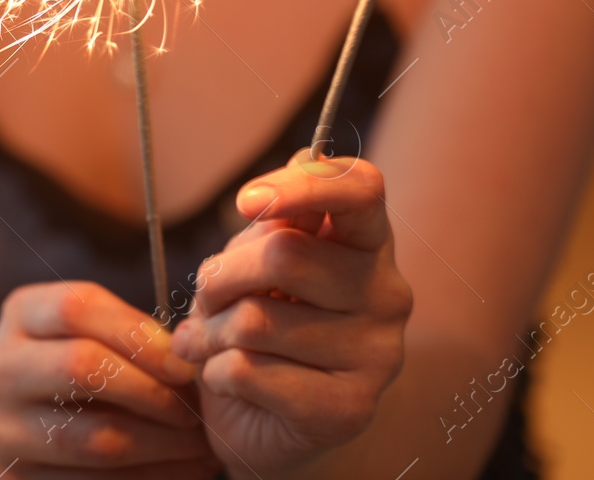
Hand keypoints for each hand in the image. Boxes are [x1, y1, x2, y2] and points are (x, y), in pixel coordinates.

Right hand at [0, 280, 222, 478]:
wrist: (15, 421)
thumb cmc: (73, 365)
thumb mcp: (87, 332)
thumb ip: (129, 333)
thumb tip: (189, 357)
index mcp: (20, 314)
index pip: (77, 308)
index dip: (138, 335)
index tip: (185, 364)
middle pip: (81, 368)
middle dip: (152, 392)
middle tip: (195, 411)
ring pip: (92, 438)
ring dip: (160, 445)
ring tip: (200, 447)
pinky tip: (180, 472)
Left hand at [171, 152, 412, 475]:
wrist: (265, 420)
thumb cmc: (262, 321)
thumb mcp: (258, 260)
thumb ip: (274, 220)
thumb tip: (290, 173)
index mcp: (369, 242)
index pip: (362, 188)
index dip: (301, 185)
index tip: (246, 202)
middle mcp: (388, 294)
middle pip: (284, 253)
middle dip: (221, 275)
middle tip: (205, 297)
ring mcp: (377, 355)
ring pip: (258, 319)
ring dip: (211, 331)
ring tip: (210, 341)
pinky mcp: (348, 409)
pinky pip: (250, 371)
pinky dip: (216, 373)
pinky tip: (225, 378)